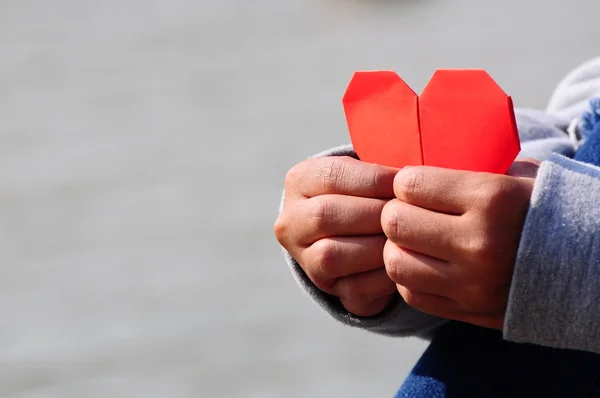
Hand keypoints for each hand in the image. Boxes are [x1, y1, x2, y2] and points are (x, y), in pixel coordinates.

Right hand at [274, 156, 399, 316]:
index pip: (331, 176)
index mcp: (299, 181)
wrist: (353, 232)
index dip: (373, 179)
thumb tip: (409, 179)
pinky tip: (401, 264)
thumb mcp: (365, 173)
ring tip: (404, 239)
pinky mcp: (324, 287)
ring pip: (331, 255)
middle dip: (374, 214)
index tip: (403, 184)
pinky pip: (352, 288)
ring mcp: (303, 258)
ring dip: (375, 247)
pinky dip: (382, 278)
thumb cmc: (366, 194)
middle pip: (325, 215)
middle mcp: (291, 220)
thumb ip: (380, 172)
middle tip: (408, 213)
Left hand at [380, 160, 539, 328]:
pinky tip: (424, 264)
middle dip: (394, 213)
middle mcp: (479, 243)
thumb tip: (415, 167)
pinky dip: (409, 277)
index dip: (403, 182)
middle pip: (395, 223)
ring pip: (396, 262)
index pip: (411, 185)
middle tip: (407, 211)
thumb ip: (467, 168)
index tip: (411, 185)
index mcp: (491, 198)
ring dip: (396, 247)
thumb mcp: (515, 175)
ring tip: (412, 239)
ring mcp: (473, 283)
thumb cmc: (542, 209)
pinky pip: (411, 294)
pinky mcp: (469, 310)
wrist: (586, 264)